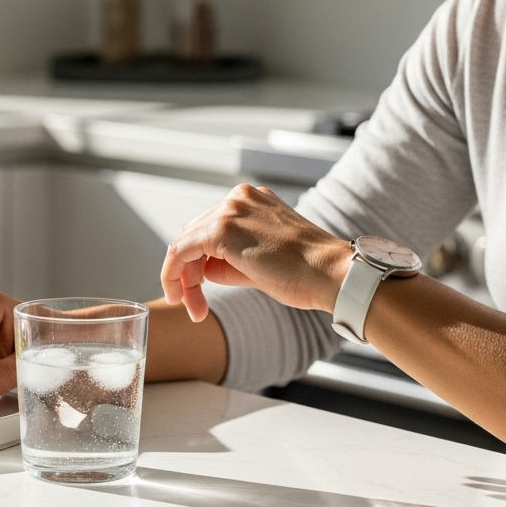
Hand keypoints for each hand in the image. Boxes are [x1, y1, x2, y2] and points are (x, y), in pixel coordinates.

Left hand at [161, 184, 350, 321]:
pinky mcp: (221, 228)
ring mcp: (230, 209)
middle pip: (195, 234)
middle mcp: (239, 198)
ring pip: (185, 243)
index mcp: (252, 201)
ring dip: (183, 278)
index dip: (199, 262)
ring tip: (194, 308)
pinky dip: (175, 274)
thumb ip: (232, 259)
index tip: (198, 291)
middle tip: (193, 305)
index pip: (211, 228)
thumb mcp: (262, 260)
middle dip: (188, 272)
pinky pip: (181, 250)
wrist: (330, 274)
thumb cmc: (306, 272)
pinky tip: (182, 297)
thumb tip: (205, 269)